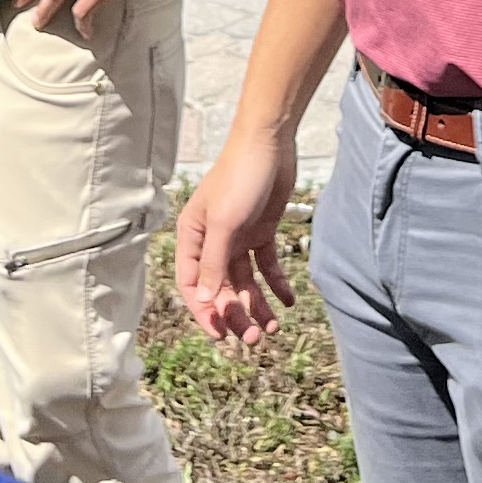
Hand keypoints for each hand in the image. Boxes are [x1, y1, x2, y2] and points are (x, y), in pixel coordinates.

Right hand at [176, 118, 302, 344]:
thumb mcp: (225, 223)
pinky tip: (289, 301)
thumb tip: (206, 301)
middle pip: (221, 288)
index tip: (222, 335)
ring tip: (273, 327)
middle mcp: (212, 241)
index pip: (193, 285)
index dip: (205, 313)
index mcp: (192, 237)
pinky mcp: (261, 232)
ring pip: (245, 282)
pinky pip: (267, 266)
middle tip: (253, 339)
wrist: (270, 143)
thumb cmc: (239, 177)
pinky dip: (277, 284)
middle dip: (235, 314)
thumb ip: (214, 263)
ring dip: (257, 305)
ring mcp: (237, 237)